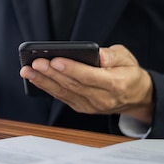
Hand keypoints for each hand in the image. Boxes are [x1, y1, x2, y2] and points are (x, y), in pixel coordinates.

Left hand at [19, 44, 153, 123]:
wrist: (136, 96)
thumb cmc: (129, 73)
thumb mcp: (127, 58)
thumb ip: (112, 56)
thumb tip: (96, 55)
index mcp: (115, 84)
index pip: (89, 77)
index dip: (71, 69)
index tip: (55, 60)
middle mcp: (102, 98)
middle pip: (73, 85)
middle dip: (51, 73)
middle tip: (35, 63)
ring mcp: (90, 106)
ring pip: (64, 93)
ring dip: (44, 81)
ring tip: (28, 70)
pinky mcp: (82, 108)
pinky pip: (62, 97)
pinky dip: (47, 87)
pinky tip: (35, 78)